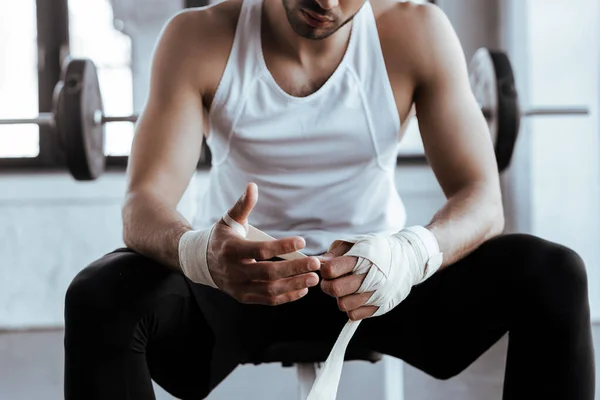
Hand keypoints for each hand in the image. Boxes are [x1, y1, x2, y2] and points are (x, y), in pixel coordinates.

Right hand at [207, 183, 320, 305]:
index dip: (282, 247)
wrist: (202, 262)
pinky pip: (268, 300)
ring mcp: (239, 287)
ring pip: (270, 290)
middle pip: (268, 273)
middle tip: (315, 264)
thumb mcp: (229, 220)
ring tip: (314, 278)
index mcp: (231, 250)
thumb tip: (253, 186)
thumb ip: (242, 205)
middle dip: (294, 269)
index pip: (260, 250)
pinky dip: (287, 296)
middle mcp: (234, 271)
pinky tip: (303, 288)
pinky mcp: (244, 297)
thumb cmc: (221, 238)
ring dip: (294, 285)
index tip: (302, 241)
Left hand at [319, 241, 377, 320]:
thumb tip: (319, 262)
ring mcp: (376, 294)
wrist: (409, 259)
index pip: (331, 270)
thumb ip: (335, 252)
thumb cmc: (378, 249)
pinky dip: (351, 307)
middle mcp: (370, 277)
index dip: (325, 270)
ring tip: (347, 288)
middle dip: (328, 286)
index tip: (329, 269)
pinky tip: (356, 297)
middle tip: (332, 281)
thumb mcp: (357, 242)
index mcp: (362, 259)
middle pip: (335, 289)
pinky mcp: (380, 307)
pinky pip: (354, 315)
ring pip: (343, 305)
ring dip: (340, 297)